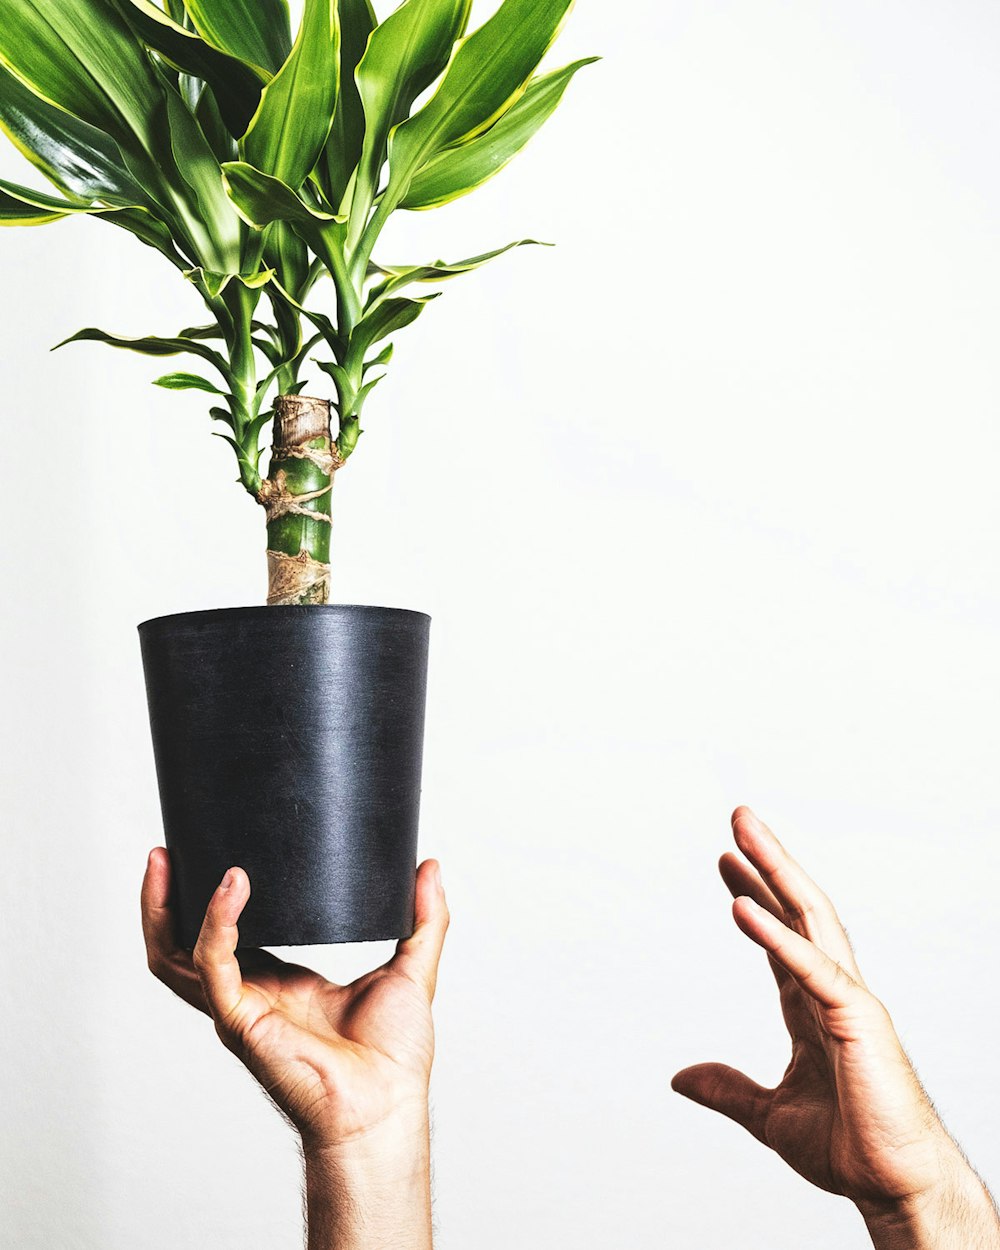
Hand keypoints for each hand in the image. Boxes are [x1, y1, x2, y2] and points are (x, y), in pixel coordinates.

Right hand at [141, 851, 447, 1249]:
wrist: (387, 1105)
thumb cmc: (395, 1058)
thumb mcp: (412, 968)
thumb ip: (424, 916)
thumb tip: (430, 865)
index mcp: (279, 984)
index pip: (229, 936)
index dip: (213, 899)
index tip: (212, 853)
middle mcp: (251, 995)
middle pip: (181, 946)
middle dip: (164, 901)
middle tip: (164, 852)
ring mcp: (240, 1009)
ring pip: (175, 958)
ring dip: (161, 910)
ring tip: (165, 861)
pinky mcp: (242, 1020)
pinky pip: (213, 965)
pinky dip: (216, 924)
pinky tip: (233, 886)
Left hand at [672, 807, 997, 1247]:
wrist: (895, 1188)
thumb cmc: (852, 1150)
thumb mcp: (770, 1116)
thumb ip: (727, 1090)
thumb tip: (680, 1077)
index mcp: (813, 1007)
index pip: (780, 936)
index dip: (755, 895)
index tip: (727, 862)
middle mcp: (833, 990)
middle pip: (798, 909)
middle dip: (768, 860)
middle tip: (738, 818)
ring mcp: (848, 998)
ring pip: (810, 918)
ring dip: (776, 869)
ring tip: (745, 831)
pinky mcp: (857, 1018)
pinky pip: (811, 967)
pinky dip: (775, 935)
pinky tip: (742, 905)